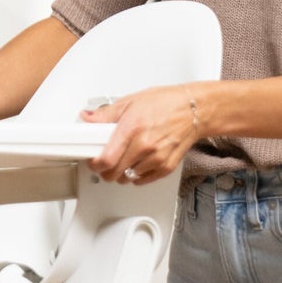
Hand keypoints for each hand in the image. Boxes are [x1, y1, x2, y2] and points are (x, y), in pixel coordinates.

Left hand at [83, 84, 204, 183]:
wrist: (194, 110)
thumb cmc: (166, 103)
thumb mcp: (131, 102)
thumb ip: (106, 114)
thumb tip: (87, 118)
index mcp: (132, 128)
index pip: (105, 159)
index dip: (95, 164)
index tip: (93, 161)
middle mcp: (144, 146)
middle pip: (113, 173)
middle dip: (105, 170)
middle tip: (106, 162)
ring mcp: (156, 159)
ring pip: (127, 178)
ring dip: (121, 172)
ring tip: (125, 158)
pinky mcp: (166, 167)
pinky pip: (142, 181)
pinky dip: (136, 175)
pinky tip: (137, 162)